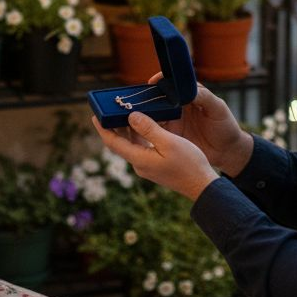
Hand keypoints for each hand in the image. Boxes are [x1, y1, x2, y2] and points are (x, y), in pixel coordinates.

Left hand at [91, 112, 218, 200]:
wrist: (201, 185)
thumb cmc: (189, 164)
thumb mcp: (169, 142)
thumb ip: (149, 129)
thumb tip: (131, 116)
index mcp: (139, 159)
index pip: (113, 143)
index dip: (102, 129)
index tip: (94, 116)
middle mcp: (139, 164)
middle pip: (120, 143)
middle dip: (113, 126)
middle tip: (109, 110)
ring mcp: (146, 166)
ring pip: (131, 144)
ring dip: (127, 129)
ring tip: (124, 112)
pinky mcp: (154, 165)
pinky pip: (141, 147)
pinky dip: (139, 135)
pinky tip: (144, 124)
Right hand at [147, 74, 254, 175]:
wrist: (227, 152)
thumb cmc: (226, 127)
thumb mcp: (218, 109)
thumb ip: (204, 97)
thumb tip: (188, 90)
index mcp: (191, 95)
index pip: (173, 83)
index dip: (161, 81)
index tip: (153, 82)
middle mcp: (180, 106)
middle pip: (159, 98)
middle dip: (147, 97)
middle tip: (137, 99)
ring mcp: (174, 121)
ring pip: (155, 113)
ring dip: (144, 112)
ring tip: (134, 113)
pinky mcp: (171, 135)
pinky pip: (156, 130)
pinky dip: (147, 128)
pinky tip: (139, 129)